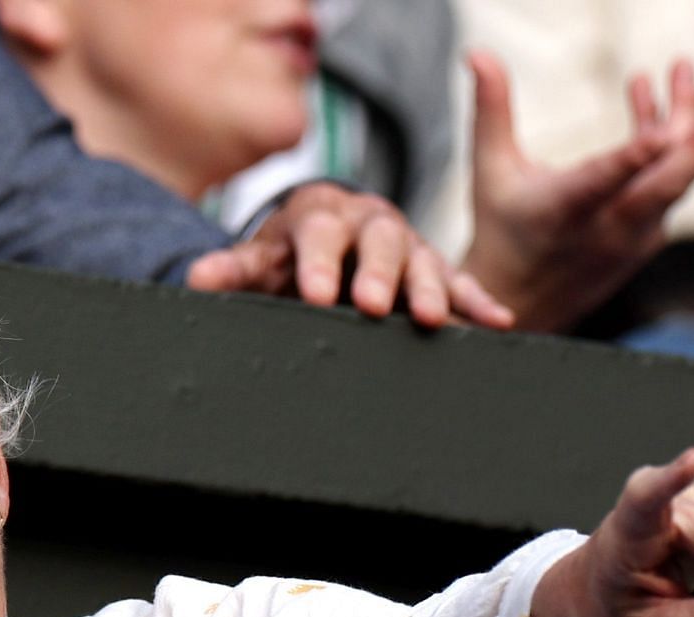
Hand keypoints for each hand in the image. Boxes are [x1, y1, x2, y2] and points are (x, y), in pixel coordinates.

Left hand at [187, 181, 514, 329]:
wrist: (330, 233)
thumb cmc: (290, 252)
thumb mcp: (261, 259)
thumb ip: (234, 269)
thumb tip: (195, 278)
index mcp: (323, 217)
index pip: (320, 236)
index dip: (318, 263)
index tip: (315, 294)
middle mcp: (370, 223)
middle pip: (379, 242)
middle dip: (378, 274)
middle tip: (373, 305)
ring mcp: (407, 243)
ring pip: (423, 259)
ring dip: (431, 288)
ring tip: (433, 319)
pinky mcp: (434, 265)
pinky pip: (461, 282)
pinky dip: (478, 300)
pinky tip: (497, 322)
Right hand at [457, 52, 693, 332]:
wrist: (521, 304)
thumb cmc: (502, 230)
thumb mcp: (489, 170)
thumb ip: (491, 109)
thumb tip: (478, 51)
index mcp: (562, 212)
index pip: (600, 184)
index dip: (629, 159)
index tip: (656, 136)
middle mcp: (605, 228)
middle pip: (666, 185)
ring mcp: (634, 235)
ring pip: (676, 176)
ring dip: (686, 122)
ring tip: (681, 69)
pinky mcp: (649, 236)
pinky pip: (669, 183)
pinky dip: (669, 143)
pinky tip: (654, 105)